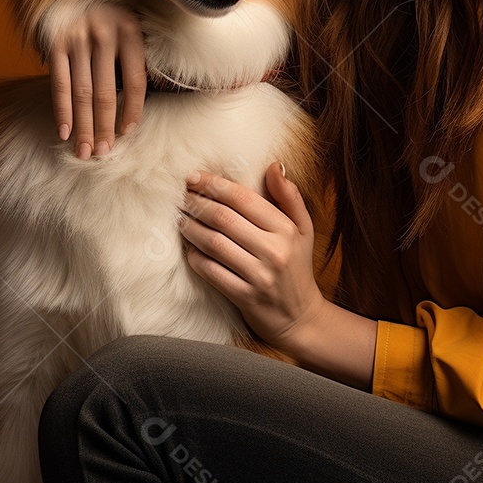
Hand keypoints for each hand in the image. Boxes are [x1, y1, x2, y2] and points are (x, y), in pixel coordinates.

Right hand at [47, 4, 146, 159]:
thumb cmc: (108, 19)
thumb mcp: (130, 29)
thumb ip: (135, 60)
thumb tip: (136, 109)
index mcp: (131, 32)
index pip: (135, 82)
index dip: (132, 111)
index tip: (126, 134)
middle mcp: (104, 35)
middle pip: (105, 92)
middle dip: (104, 127)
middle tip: (103, 153)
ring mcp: (76, 38)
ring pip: (81, 93)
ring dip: (83, 126)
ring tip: (84, 151)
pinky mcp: (54, 42)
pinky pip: (58, 84)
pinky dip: (61, 110)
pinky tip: (64, 132)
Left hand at [179, 162, 327, 352]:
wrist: (300, 316)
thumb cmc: (298, 265)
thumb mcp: (303, 229)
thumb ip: (289, 196)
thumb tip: (274, 165)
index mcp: (286, 229)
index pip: (244, 199)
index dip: (215, 185)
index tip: (194, 176)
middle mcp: (274, 251)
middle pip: (224, 218)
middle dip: (197, 203)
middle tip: (180, 194)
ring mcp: (259, 276)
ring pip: (214, 243)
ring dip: (191, 228)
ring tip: (178, 217)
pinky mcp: (245, 297)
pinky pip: (211, 271)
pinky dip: (195, 257)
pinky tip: (187, 247)